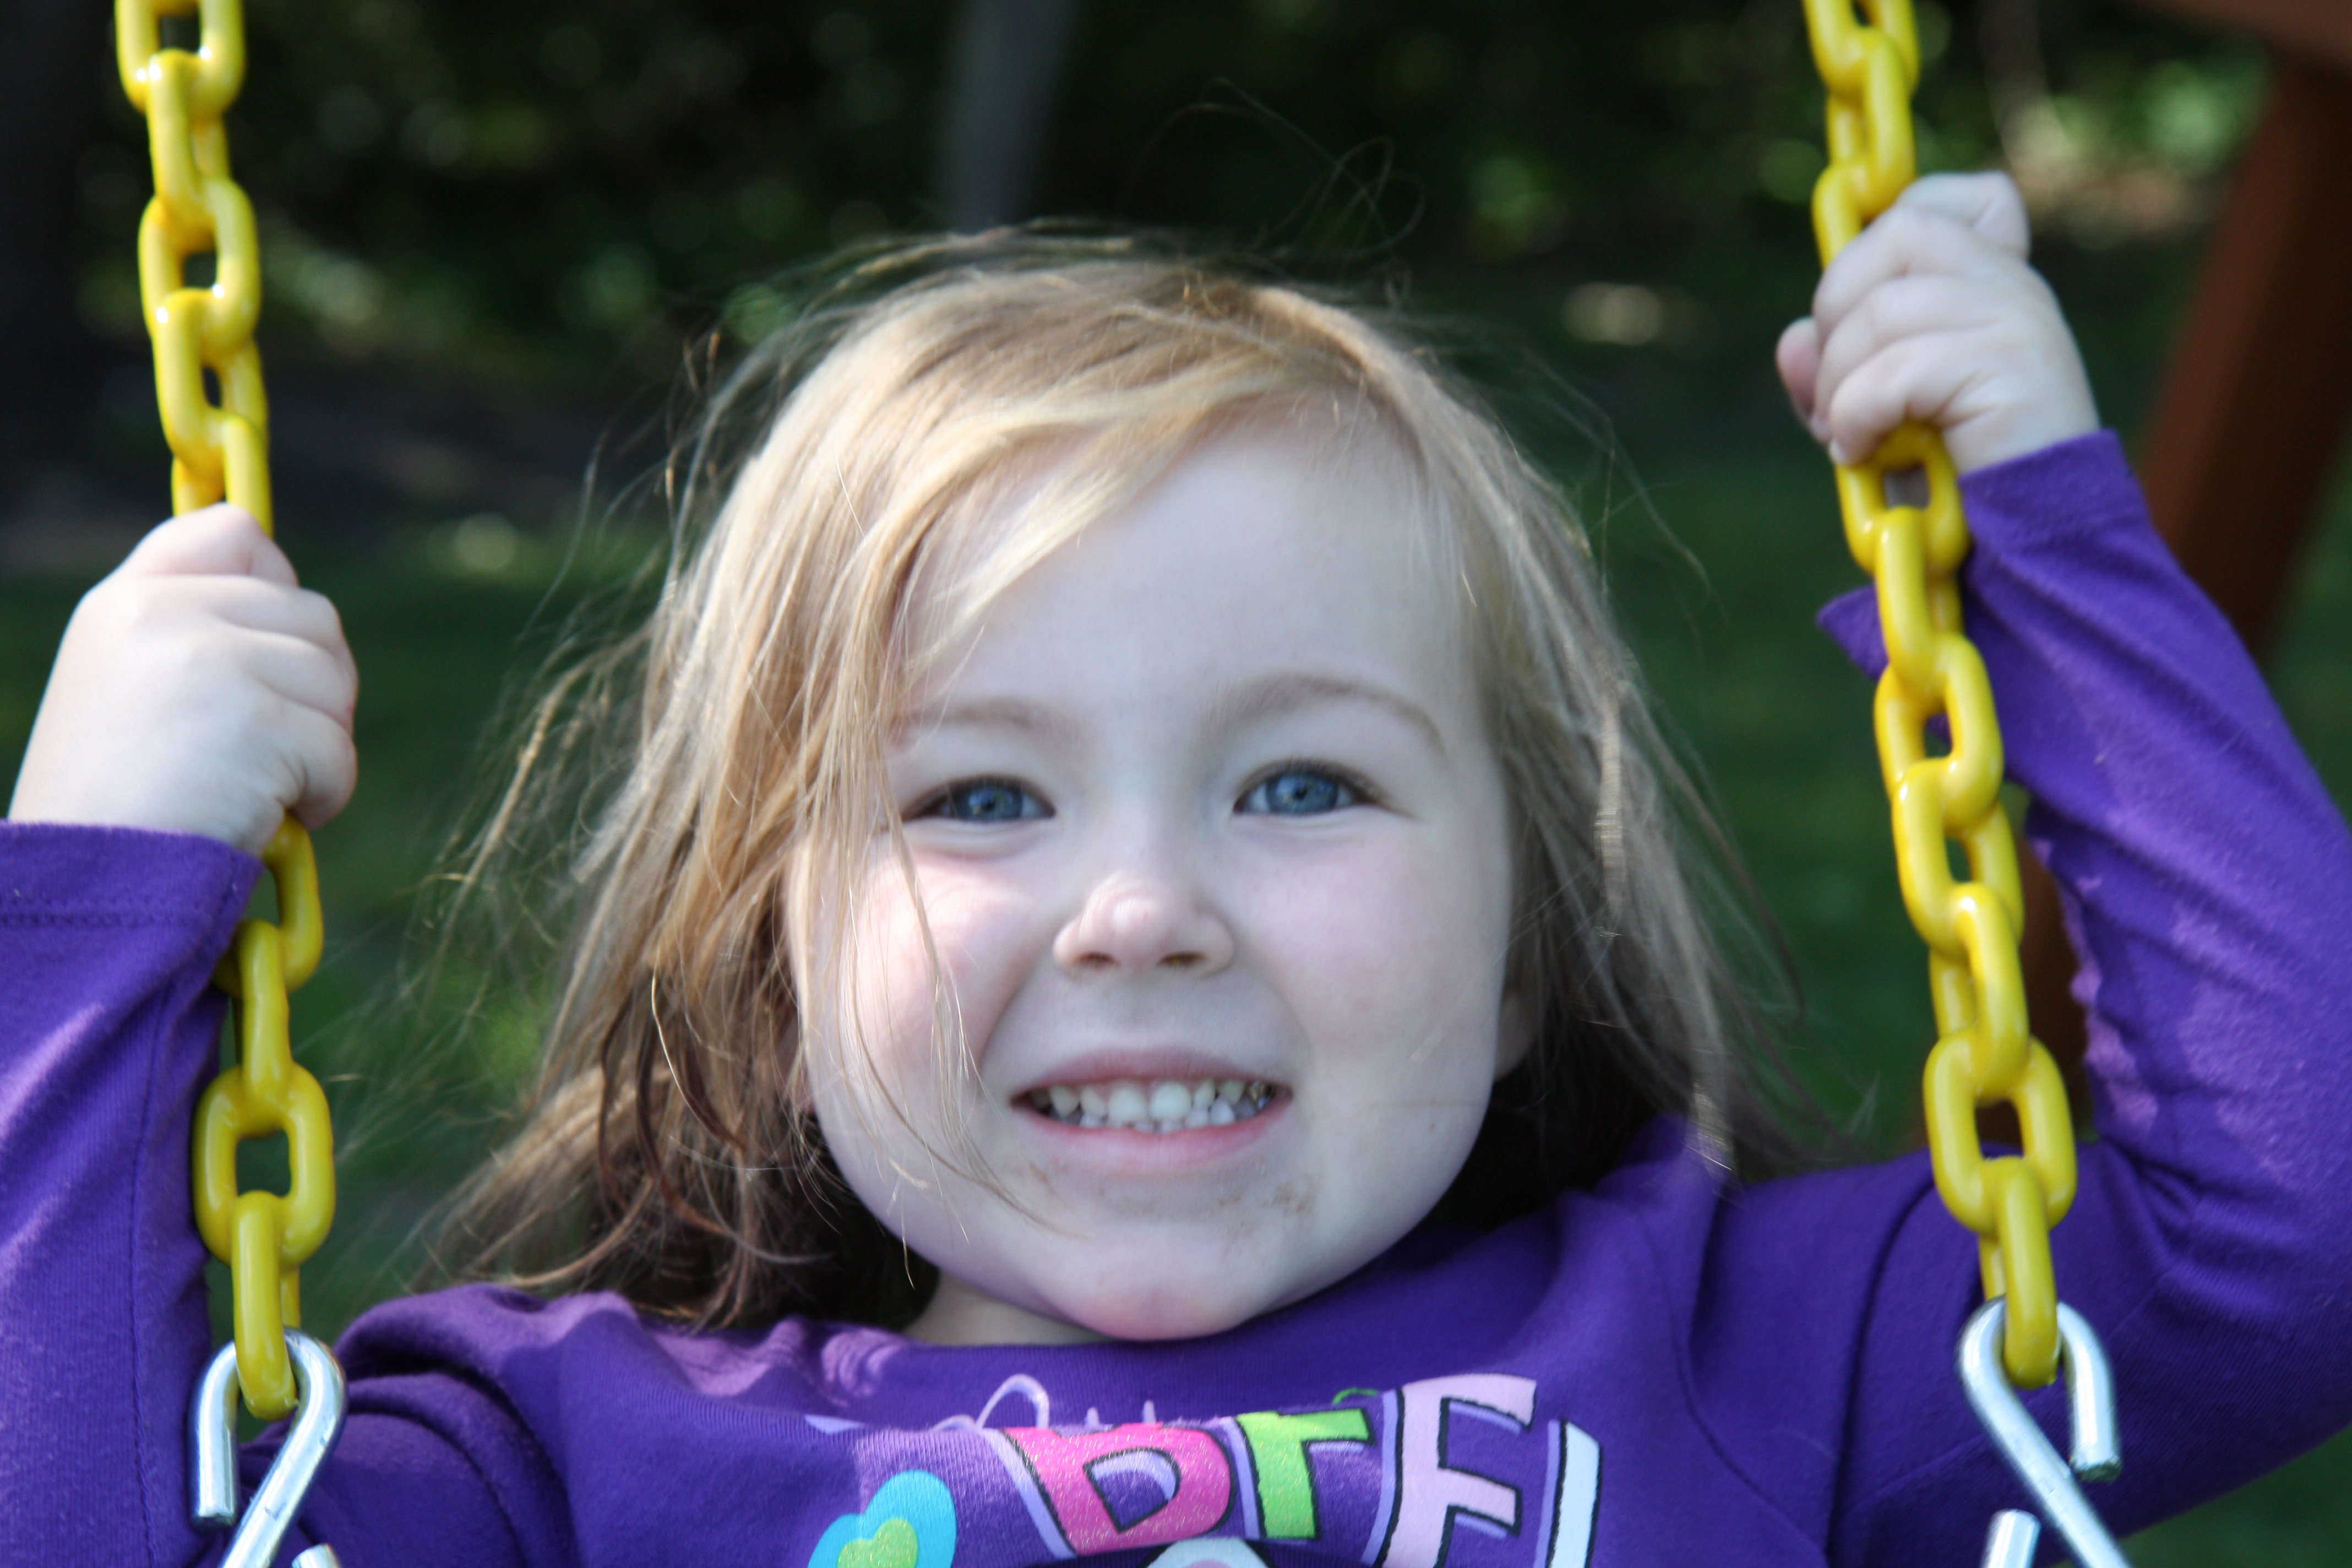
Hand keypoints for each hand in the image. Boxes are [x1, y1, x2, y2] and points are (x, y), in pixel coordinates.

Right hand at [8, 505, 357, 856]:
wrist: (88, 883)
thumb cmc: (120, 804)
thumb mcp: (130, 690)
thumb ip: (198, 636)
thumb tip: (293, 616)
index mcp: (128, 601)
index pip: (233, 533)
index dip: (276, 584)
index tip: (272, 650)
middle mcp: (164, 614)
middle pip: (314, 616)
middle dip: (313, 690)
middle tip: (264, 751)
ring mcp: (210, 661)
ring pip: (336, 680)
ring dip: (319, 745)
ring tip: (254, 786)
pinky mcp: (256, 721)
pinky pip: (339, 749)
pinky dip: (322, 795)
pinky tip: (263, 818)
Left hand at [1777, 171, 2097, 473]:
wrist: (2022, 549)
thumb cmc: (1950, 482)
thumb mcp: (1876, 415)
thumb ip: (1832, 371)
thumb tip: (1793, 338)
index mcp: (1993, 284)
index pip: (1959, 197)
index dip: (1890, 229)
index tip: (1857, 306)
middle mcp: (2016, 288)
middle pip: (1900, 234)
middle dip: (1837, 312)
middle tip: (1833, 392)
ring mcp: (2021, 322)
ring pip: (1885, 308)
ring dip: (1838, 383)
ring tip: (1848, 438)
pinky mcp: (2013, 369)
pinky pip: (1898, 369)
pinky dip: (1858, 416)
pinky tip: (1864, 452)